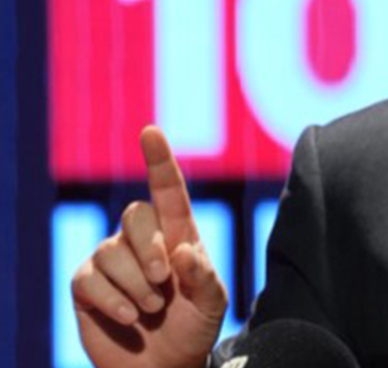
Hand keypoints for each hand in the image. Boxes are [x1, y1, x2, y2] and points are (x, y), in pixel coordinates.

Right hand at [71, 126, 228, 367]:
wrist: (166, 366)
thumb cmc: (193, 327)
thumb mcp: (213, 303)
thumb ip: (205, 276)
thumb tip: (181, 250)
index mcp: (177, 234)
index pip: (167, 190)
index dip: (158, 160)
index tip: (150, 131)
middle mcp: (141, 241)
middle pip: (135, 214)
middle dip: (149, 248)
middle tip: (163, 282)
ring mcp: (111, 260)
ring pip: (112, 250)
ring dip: (135, 285)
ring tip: (150, 309)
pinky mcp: (86, 285)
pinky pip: (90, 278)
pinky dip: (112, 300)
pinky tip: (128, 318)